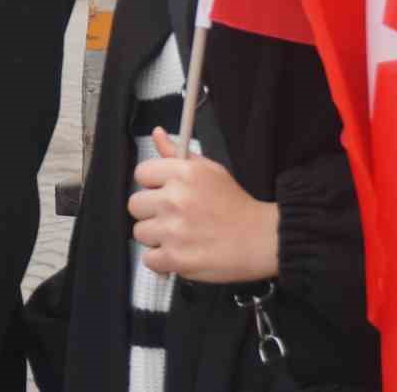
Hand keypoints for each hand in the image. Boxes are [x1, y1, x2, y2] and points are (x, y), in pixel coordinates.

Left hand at [127, 127, 279, 282]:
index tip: (162, 193)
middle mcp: (175, 199)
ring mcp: (174, 230)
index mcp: (183, 173)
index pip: (141, 174)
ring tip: (179, 236)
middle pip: (135, 205)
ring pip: (140, 232)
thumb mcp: (210, 170)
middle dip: (151, 212)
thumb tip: (157, 134)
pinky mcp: (176, 258)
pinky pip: (148, 260)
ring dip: (156, 237)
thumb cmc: (236, 206)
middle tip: (172, 217)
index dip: (151, 185)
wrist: (262, 239)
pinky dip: (162, 261)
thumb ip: (177, 153)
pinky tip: (179, 253)